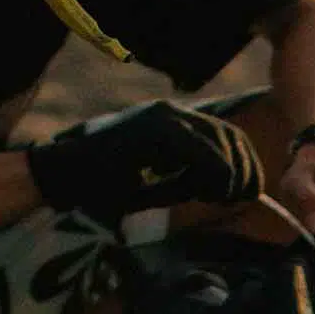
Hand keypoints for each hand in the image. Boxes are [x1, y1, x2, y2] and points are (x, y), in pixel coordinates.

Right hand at [28, 100, 261, 223]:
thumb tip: (238, 193)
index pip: (230, 137)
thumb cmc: (110, 186)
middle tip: (237, 200)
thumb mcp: (165, 187)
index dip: (248, 166)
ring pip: (222, 141)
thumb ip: (197, 185)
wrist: (64, 176)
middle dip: (246, 172)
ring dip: (228, 176)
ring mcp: (165, 115)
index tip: (249, 195)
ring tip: (212, 197)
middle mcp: (175, 113)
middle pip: (233, 136)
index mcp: (178, 123)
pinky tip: (201, 191)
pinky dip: (212, 173)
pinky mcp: (155, 126)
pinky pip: (201, 149)